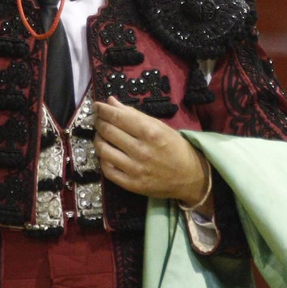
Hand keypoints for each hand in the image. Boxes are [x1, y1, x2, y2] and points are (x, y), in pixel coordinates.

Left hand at [94, 97, 212, 211]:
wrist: (190, 176)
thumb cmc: (175, 147)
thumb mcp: (159, 126)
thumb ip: (134, 114)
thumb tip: (111, 102)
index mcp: (150, 132)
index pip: (118, 117)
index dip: (103, 110)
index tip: (97, 106)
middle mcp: (141, 150)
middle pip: (108, 131)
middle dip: (99, 122)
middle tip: (98, 118)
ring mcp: (135, 169)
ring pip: (104, 150)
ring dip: (97, 139)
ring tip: (100, 135)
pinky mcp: (131, 185)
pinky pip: (107, 170)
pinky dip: (102, 159)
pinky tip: (105, 153)